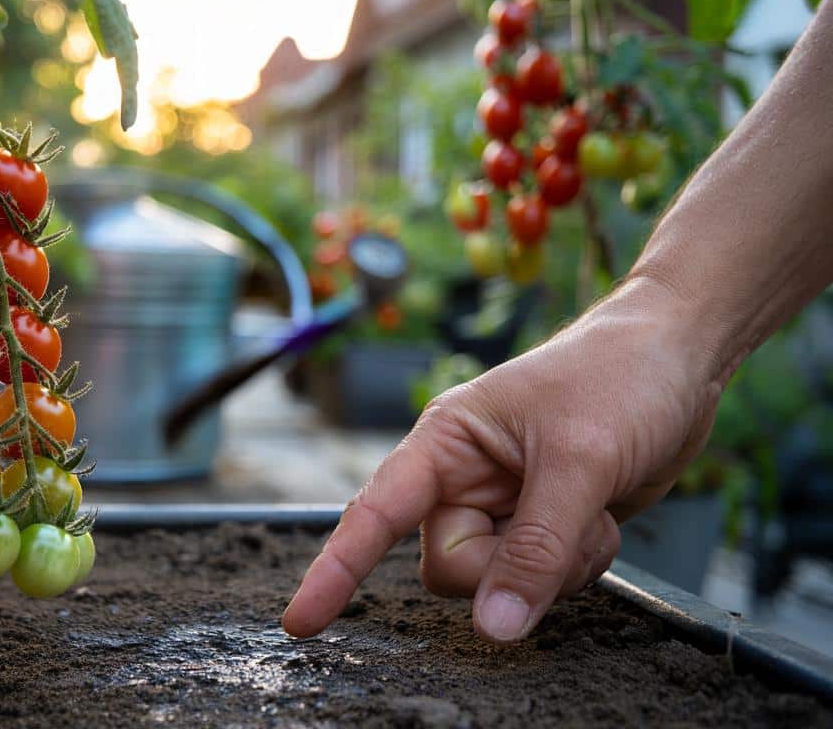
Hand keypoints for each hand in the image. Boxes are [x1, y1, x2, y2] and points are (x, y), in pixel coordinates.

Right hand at [283, 279, 726, 642]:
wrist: (682, 356)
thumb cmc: (621, 376)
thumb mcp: (579, 461)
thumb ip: (536, 549)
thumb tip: (495, 627)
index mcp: (446, 442)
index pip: (376, 513)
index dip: (336, 570)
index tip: (300, 622)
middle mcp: (463, 477)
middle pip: (452, 566)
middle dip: (510, 566)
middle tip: (567, 523)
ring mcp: (503, 504)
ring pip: (498, 581)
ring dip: (553, 568)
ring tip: (591, 512)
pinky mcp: (540, 524)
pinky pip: (538, 579)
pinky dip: (575, 566)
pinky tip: (601, 520)